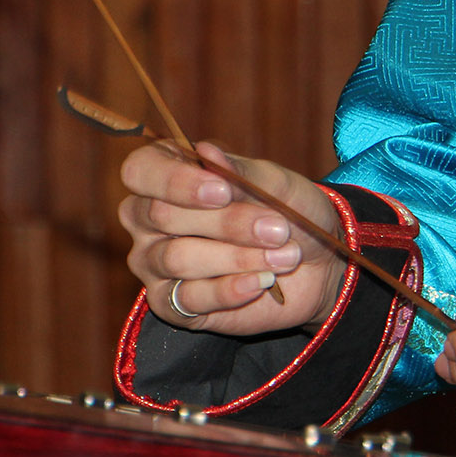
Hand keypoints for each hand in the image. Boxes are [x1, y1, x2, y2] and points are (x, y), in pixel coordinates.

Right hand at [118, 142, 346, 334]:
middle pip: (163, 215)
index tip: (223, 191)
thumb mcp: (274, 184)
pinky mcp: (172, 304)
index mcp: (163, 173)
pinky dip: (231, 289)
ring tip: (284, 256)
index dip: (176, 181)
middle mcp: (146, 217)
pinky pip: (188, 298)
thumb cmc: (286, 211)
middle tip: (278, 229)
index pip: (141, 171)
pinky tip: (262, 281)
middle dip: (227, 223)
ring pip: (177, 258)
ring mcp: (153, 263)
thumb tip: (205, 152)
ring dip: (237, 257)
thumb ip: (239, 172)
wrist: (314, 264)